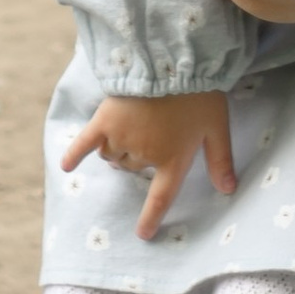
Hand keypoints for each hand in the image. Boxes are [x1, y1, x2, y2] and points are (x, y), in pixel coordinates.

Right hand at [59, 91, 239, 239]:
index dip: (151, 218)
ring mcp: (122, 138)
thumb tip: (229, 190)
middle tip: (152, 134)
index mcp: (172, 160)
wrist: (173, 59)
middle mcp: (144, 155)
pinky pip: (85, 143)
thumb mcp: (217, 127)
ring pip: (114, 156)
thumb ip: (221, 160)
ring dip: (119, 151)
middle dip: (140, 159)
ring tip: (130, 130)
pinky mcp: (105, 120)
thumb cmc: (199, 92)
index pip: (161, 198)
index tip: (143, 234)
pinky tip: (66, 167)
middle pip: (134, 168)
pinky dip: (75, 155)